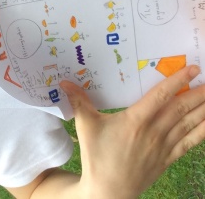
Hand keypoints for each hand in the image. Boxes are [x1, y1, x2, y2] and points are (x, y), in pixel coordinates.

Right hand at [60, 65, 204, 197]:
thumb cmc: (97, 157)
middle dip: (197, 92)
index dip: (177, 81)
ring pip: (188, 124)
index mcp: (136, 121)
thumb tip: (64, 82)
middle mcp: (154, 132)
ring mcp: (164, 146)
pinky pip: (190, 142)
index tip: (192, 69)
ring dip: (203, 108)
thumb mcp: (86, 126)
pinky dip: (202, 131)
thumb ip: (79, 102)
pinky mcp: (168, 158)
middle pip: (180, 108)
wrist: (109, 191)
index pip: (160, 97)